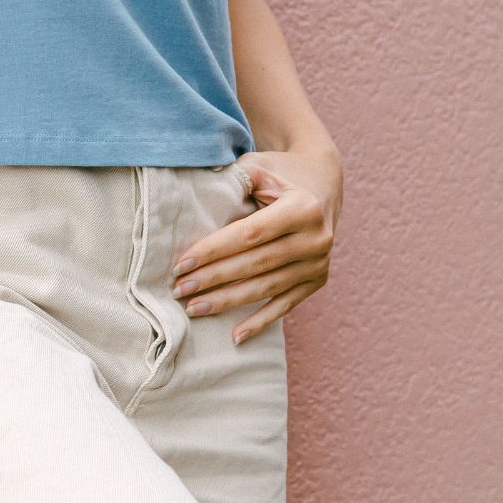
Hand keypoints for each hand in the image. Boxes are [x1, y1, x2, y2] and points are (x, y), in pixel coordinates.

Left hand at [172, 144, 343, 343]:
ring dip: (228, 302)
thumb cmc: (279, 175)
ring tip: (194, 308)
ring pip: (266, 288)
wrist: (322, 186)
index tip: (182, 263)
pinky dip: (260, 322)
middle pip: (256, 264)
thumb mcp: (261, 166)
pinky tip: (235, 336)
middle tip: (180, 289)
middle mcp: (316, 238)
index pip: (250, 234)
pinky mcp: (317, 281)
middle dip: (214, 279)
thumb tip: (202, 181)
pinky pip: (285, 305)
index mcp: (303, 207)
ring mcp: (319, 263)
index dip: (214, 250)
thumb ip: (235, 176)